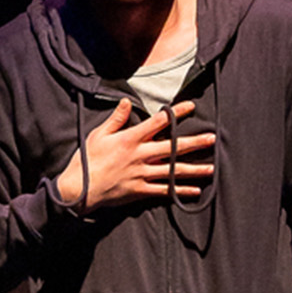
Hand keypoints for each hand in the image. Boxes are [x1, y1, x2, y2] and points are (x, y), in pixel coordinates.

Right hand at [57, 99, 214, 211]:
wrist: (79, 189)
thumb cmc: (87, 160)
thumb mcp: (98, 135)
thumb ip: (116, 119)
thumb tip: (127, 102)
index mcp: (130, 139)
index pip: (158, 122)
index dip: (176, 113)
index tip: (192, 106)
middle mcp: (140, 156)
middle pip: (172, 147)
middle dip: (194, 143)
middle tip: (212, 139)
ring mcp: (142, 174)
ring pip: (173, 170)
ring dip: (194, 169)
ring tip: (211, 167)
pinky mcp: (140, 190)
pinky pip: (164, 190)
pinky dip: (180, 190)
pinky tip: (195, 190)